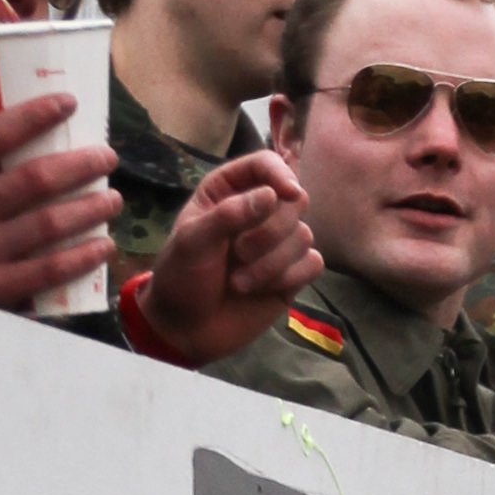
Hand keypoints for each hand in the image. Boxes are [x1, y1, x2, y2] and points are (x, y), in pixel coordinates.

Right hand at [0, 93, 116, 310]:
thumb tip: (28, 130)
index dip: (37, 113)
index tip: (70, 103)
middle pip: (35, 179)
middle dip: (82, 164)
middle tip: (108, 157)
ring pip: (50, 224)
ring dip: (91, 209)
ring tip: (113, 199)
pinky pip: (51, 270)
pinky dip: (83, 256)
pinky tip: (103, 245)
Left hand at [139, 146, 321, 364]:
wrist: (184, 328)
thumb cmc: (181, 277)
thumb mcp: (193, 241)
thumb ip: (229, 215)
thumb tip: (272, 195)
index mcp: (229, 190)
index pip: (265, 165)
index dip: (280, 174)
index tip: (287, 193)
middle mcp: (258, 210)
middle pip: (294, 201)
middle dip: (271, 231)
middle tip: (239, 253)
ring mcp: (277, 243)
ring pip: (304, 235)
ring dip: (273, 263)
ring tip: (239, 282)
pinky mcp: (291, 273)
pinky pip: (313, 264)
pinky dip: (290, 277)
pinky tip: (261, 291)